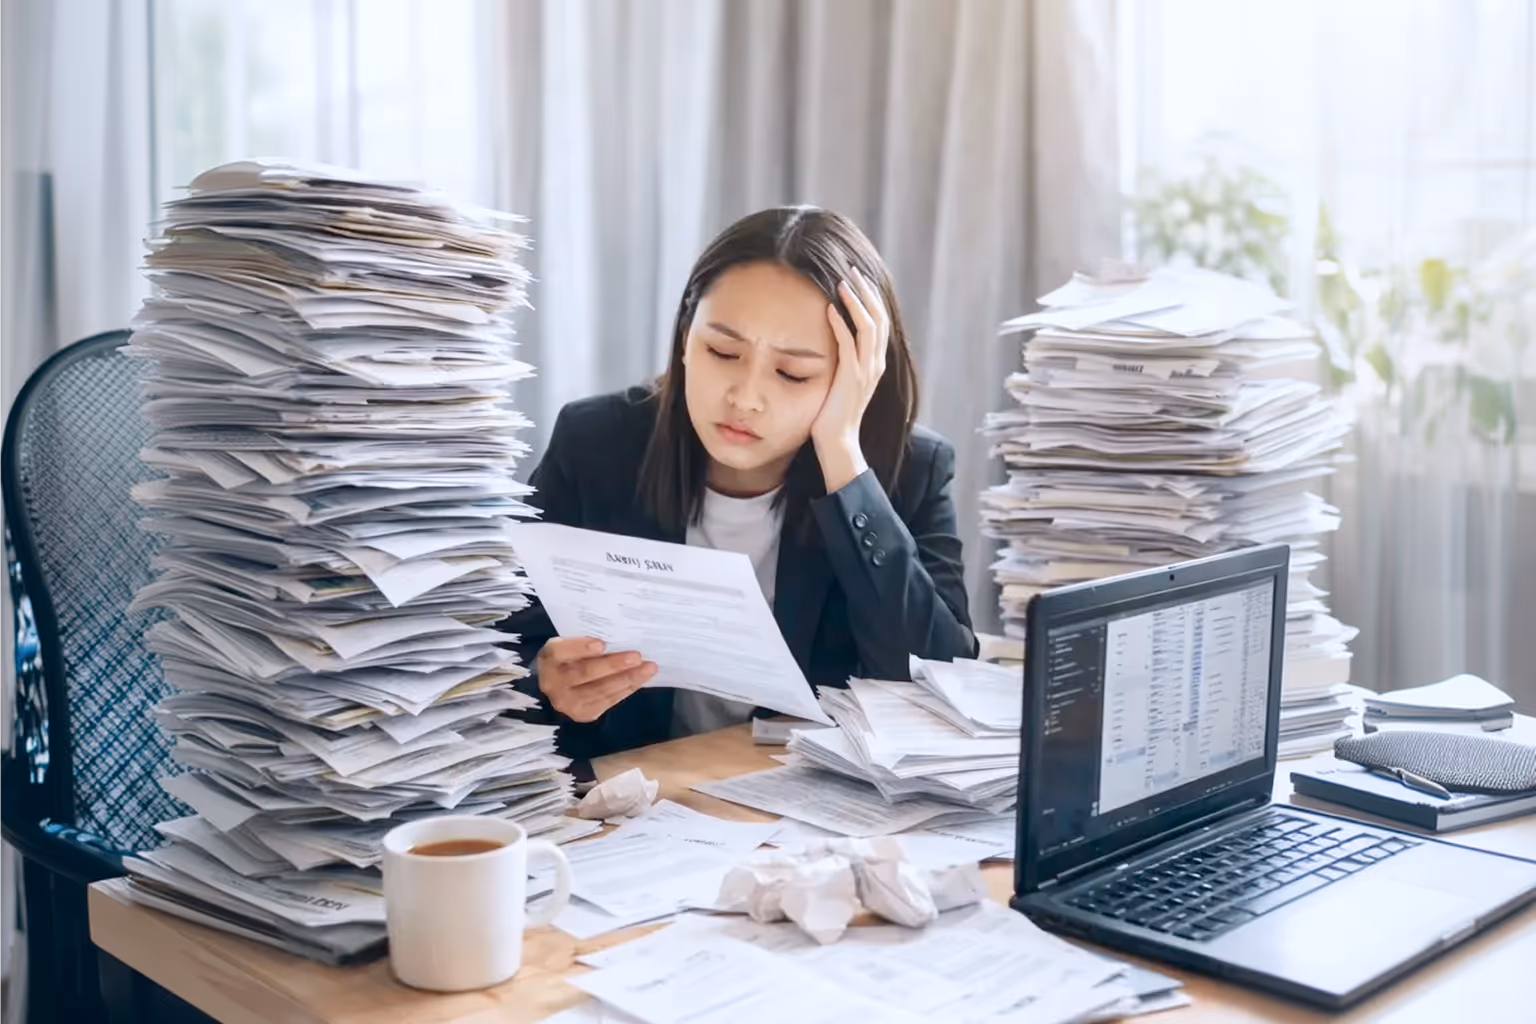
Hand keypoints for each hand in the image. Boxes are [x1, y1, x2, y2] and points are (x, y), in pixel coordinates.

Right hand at [536, 636, 656, 722]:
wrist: (558, 684)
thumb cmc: (570, 656)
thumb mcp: (569, 644)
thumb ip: (585, 640)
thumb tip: (619, 634)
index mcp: (548, 658)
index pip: (561, 652)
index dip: (581, 648)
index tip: (602, 644)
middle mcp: (553, 683)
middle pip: (585, 673)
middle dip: (613, 665)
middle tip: (636, 656)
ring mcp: (567, 702)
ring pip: (600, 690)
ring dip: (628, 679)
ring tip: (648, 668)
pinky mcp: (583, 714)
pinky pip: (608, 701)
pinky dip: (627, 689)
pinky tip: (641, 679)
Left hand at [812, 266, 888, 492]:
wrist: (837, 441)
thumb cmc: (833, 412)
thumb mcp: (842, 379)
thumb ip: (843, 358)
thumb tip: (831, 336)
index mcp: (875, 362)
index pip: (880, 321)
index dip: (871, 297)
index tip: (858, 278)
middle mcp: (875, 364)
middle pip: (879, 317)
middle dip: (866, 291)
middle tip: (852, 270)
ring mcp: (865, 371)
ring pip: (869, 327)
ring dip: (856, 302)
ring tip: (843, 282)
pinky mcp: (851, 379)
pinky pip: (849, 345)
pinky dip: (841, 324)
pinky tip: (830, 309)